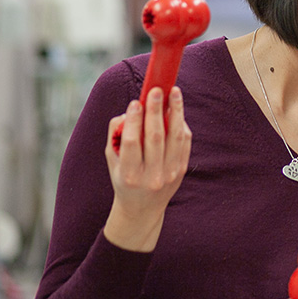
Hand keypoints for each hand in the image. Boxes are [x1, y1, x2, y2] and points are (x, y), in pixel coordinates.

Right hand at [103, 87, 190, 251]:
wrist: (142, 208)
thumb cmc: (124, 178)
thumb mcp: (113, 160)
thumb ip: (116, 135)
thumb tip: (128, 112)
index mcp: (129, 174)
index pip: (132, 143)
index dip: (134, 121)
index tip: (136, 102)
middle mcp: (151, 175)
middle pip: (155, 137)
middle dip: (156, 111)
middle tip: (156, 90)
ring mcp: (170, 174)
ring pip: (175, 137)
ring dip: (176, 112)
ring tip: (174, 92)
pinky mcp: (182, 170)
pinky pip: (184, 143)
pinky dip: (181, 125)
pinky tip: (177, 111)